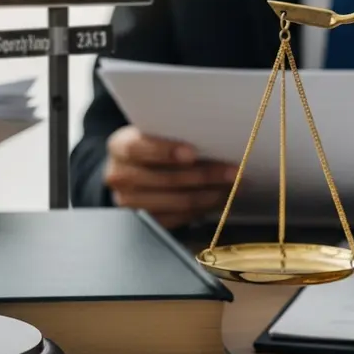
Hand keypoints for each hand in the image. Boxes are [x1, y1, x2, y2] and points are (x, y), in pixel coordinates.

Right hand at [104, 125, 237, 228]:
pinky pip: (180, 218)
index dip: (166, 152)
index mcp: (120, 147)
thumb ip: (172, 133)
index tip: (192, 153)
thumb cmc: (150, 145)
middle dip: (205, 175)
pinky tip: (220, 199)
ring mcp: (131, 203)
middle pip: (165, 179)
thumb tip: (214, 137)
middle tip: (233, 171)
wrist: (130, 169)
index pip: (139, 149)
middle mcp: (120, 176)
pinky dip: (204, 209)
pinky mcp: (146, 221)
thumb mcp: (153, 132)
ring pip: (177, 202)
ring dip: (210, 195)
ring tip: (233, 186)